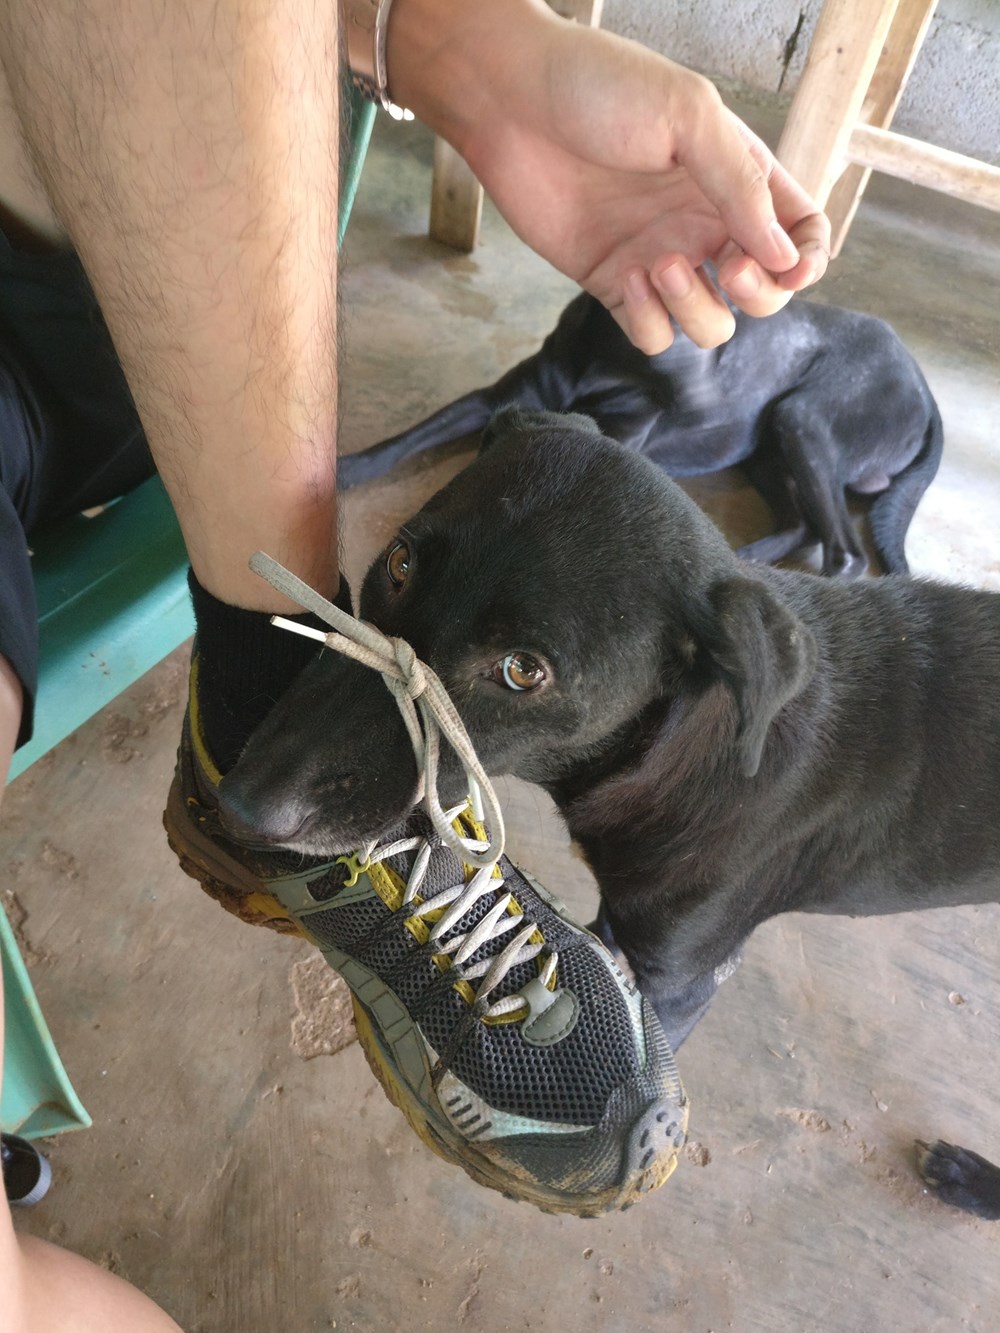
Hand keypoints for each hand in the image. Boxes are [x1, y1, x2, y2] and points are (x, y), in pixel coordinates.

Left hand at [391, 1, 829, 353]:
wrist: (512, 103)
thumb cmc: (600, 90)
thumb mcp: (688, 118)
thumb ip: (740, 187)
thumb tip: (783, 255)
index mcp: (737, 178)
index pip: (801, 235)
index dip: (807, 261)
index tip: (788, 268)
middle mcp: (704, 224)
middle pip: (763, 293)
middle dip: (759, 296)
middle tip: (729, 271)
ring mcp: (660, 258)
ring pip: (709, 324)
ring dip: (698, 311)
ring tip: (660, 265)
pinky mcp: (613, 285)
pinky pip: (652, 334)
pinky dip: (649, 321)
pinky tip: (628, 279)